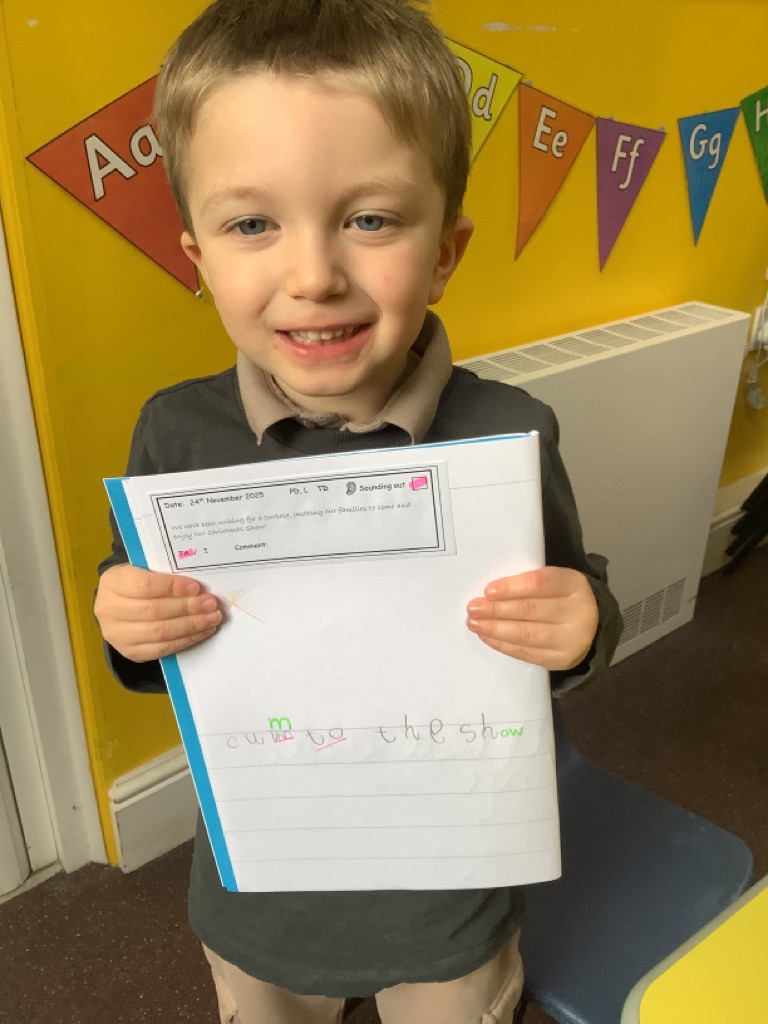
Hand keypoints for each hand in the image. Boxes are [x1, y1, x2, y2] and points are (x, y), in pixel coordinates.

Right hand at [94, 563, 221, 662]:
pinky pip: (162, 649)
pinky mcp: (130, 652)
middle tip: (210, 604)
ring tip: (212, 618)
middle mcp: (109, 610)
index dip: (172, 587)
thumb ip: (164, 573)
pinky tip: (202, 631)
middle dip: (188, 607)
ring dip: (192, 626)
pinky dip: (186, 640)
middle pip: (154, 611)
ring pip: (160, 632)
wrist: (118, 605)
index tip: (196, 587)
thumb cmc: (137, 582)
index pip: (144, 586)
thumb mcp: (143, 569)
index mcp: (113, 582)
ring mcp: (118, 635)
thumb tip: (197, 586)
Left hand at [466, 566, 597, 670]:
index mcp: (574, 584)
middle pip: (531, 610)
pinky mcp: (561, 659)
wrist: (589, 626)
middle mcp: (578, 611)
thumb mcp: (553, 583)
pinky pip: (526, 653)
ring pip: (527, 634)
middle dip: (497, 610)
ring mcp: (572, 639)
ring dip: (495, 629)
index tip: (488, 591)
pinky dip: (503, 645)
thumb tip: (488, 596)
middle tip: (473, 608)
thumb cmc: (559, 598)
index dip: (512, 588)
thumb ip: (527, 585)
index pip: (540, 583)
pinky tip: (487, 636)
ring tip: (475, 623)